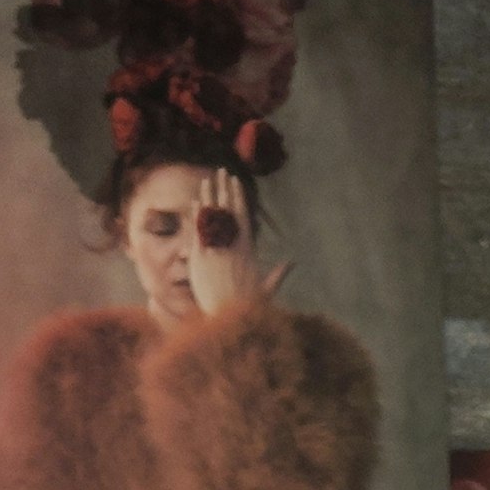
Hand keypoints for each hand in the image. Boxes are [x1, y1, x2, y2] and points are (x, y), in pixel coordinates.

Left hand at [186, 169, 289, 314]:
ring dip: (209, 196)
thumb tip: (292, 263)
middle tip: (221, 171)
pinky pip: (198, 232)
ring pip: (211, 218)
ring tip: (207, 179)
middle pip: (227, 211)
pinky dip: (198, 216)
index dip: (238, 198)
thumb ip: (278, 273)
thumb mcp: (266, 289)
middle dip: (224, 189)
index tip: (236, 182)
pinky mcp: (200, 258)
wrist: (226, 317)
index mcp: (247, 250)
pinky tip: (197, 202)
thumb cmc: (246, 306)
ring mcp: (215, 250)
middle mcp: (231, 246)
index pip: (242, 217)